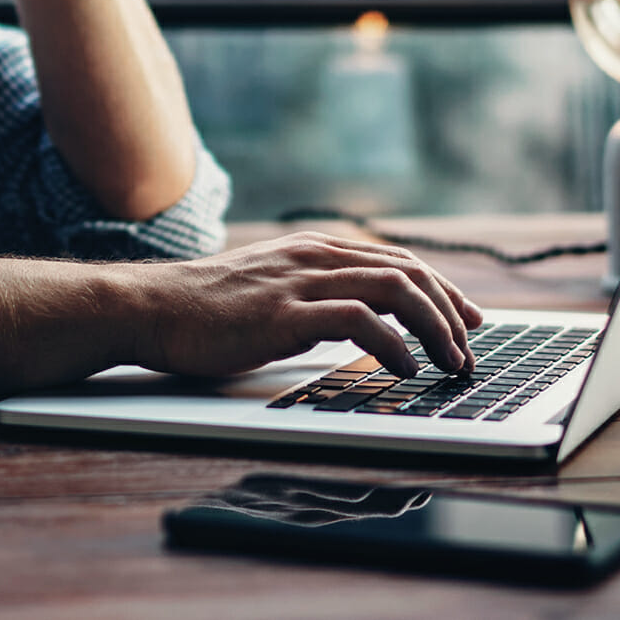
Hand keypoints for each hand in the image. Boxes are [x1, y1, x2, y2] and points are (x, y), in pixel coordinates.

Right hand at [127, 232, 482, 378]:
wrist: (150, 308)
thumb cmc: (204, 310)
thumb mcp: (270, 290)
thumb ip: (312, 296)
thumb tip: (358, 322)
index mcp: (313, 251)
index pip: (397, 261)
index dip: (441, 289)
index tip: (468, 318)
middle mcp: (314, 258)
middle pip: (406, 272)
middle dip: (449, 310)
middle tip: (469, 348)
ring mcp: (300, 283)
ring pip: (394, 290)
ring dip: (433, 327)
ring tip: (450, 362)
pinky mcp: (285, 314)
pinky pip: (358, 321)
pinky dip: (393, 344)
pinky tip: (406, 368)